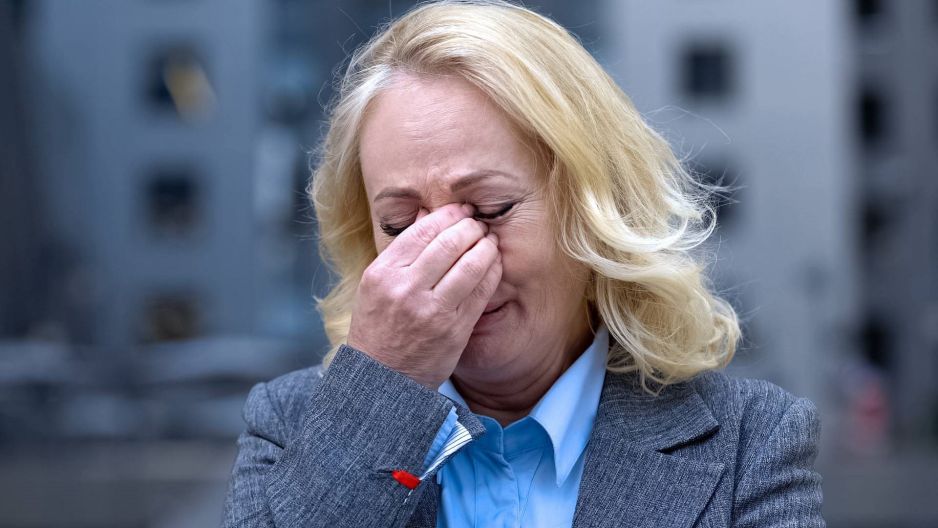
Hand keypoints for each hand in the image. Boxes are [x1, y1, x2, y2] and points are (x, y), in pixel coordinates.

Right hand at [346, 202, 501, 388]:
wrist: (381, 376)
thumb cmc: (378, 325)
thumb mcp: (376, 284)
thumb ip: (402, 249)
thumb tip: (427, 213)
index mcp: (383, 273)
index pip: (423, 231)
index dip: (448, 215)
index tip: (461, 210)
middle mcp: (406, 289)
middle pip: (449, 243)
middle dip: (471, 227)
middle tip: (479, 223)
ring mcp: (432, 311)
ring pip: (470, 264)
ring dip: (486, 246)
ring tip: (489, 240)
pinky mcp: (454, 330)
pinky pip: (481, 291)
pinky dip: (492, 272)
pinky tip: (494, 263)